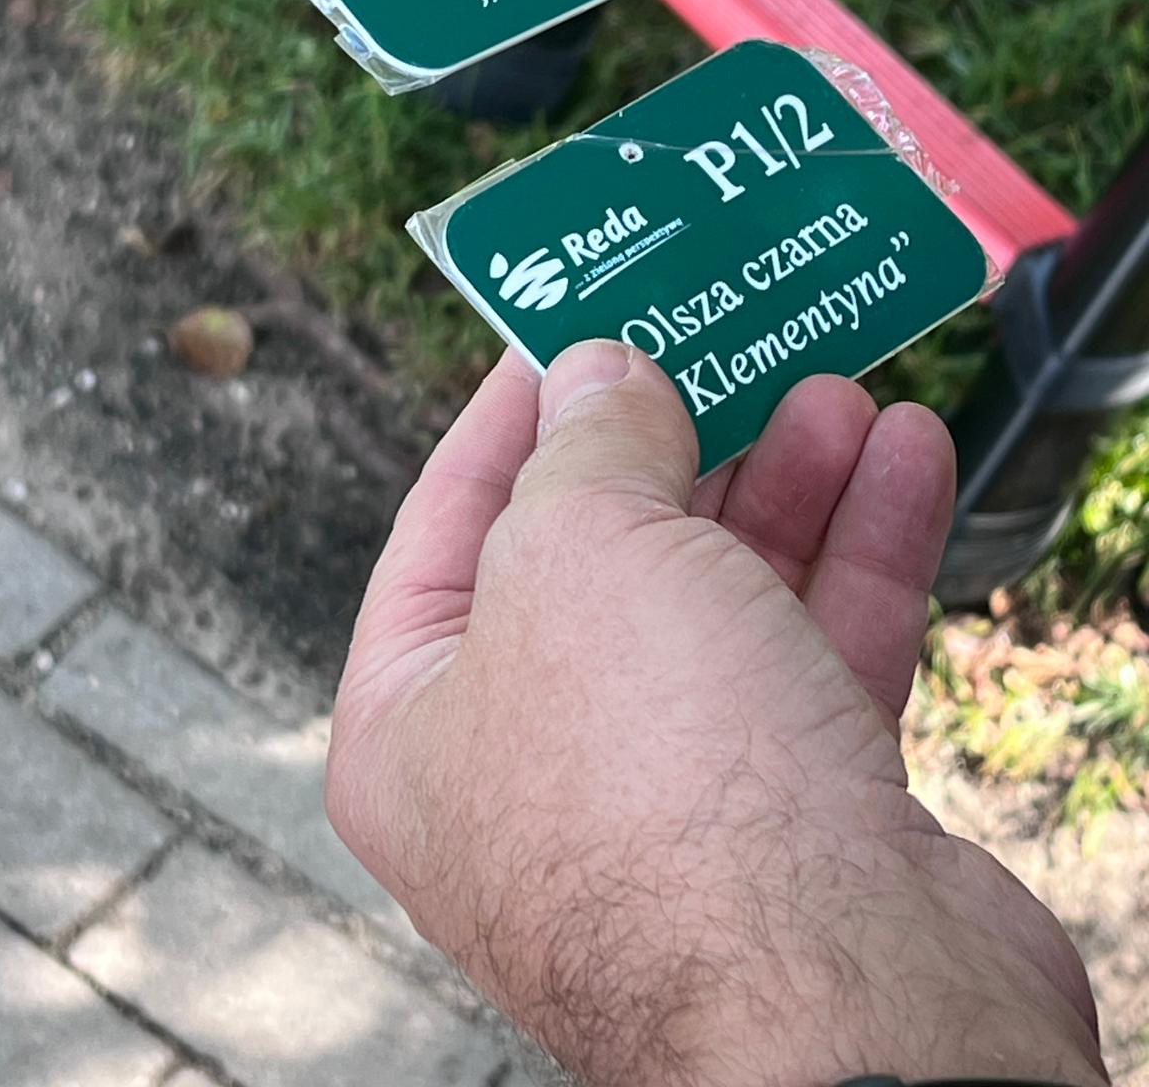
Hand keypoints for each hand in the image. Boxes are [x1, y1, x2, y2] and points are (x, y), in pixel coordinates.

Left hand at [327, 342, 1105, 1086]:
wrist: (847, 1003)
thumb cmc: (657, 787)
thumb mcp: (580, 552)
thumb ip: (586, 444)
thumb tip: (596, 372)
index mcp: (421, 723)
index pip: (446, 524)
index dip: (512, 411)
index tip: (575, 324)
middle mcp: (535, 765)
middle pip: (604, 555)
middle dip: (678, 441)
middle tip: (726, 342)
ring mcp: (671, 792)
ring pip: (725, 595)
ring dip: (786, 481)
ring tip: (834, 386)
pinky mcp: (796, 808)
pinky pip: (818, 647)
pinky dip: (861, 548)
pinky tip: (904, 457)